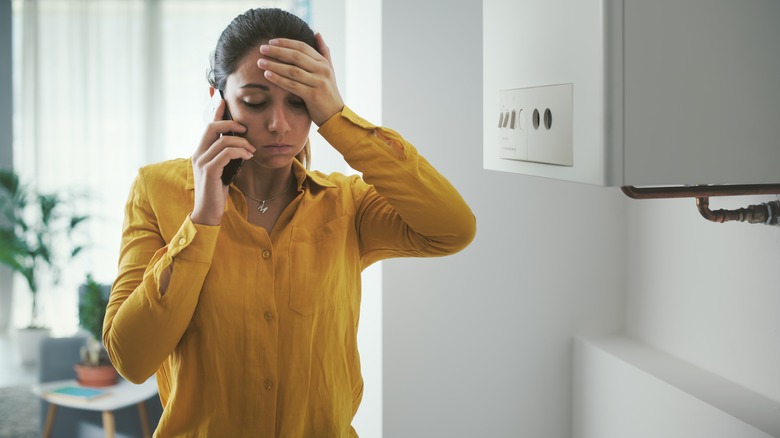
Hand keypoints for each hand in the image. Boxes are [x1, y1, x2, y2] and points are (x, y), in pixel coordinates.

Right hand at [191, 96, 254, 225]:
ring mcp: (202, 162)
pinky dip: (240, 152)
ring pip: (223, 141)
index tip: (224, 99)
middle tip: (246, 128)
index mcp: (201, 151)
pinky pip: (226, 153)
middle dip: (231, 123)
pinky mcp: (209, 171)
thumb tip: (241, 144)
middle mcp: (198, 153)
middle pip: (212, 127)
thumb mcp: (223, 169)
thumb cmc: (217, 191)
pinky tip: (248, 157)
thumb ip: (227, 156)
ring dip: (242, 143)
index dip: (216, 111)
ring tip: (252, 150)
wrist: (208, 212)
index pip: (208, 126)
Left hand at [257, 33, 344, 125]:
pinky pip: (292, 85)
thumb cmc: (328, 92)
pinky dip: (278, 79)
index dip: (285, 43)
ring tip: (260, 62)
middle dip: (277, 51)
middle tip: (262, 49)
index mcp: (323, 63)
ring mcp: (318, 82)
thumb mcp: (329, 70)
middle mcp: (322, 70)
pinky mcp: (313, 95)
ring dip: (274, 65)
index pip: (302, 47)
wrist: (335, 115)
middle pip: (296, 56)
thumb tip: (317, 34)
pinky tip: (267, 75)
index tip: (271, 41)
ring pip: (292, 70)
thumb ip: (323, 52)